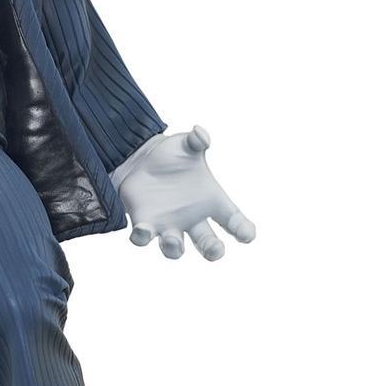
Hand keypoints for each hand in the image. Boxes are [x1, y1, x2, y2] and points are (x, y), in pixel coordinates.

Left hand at [112, 126, 255, 260]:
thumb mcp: (185, 144)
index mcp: (211, 201)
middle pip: (208, 243)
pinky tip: (142, 230)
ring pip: (174, 248)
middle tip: (215, 251)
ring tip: (173, 240)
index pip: (233, 220)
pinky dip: (142, 237)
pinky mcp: (144, 222)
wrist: (138, 158)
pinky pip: (143, 238)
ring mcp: (167, 224)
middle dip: (213, 250)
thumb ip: (196, 141)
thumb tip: (200, 134)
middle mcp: (191, 218)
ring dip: (174, 248)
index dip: (243, 230)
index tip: (247, 235)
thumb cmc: (170, 155)